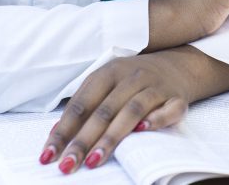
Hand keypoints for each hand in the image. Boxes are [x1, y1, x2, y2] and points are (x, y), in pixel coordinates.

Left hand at [40, 47, 228, 174]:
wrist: (180, 64)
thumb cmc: (134, 80)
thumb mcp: (108, 84)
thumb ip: (85, 105)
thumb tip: (56, 134)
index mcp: (109, 72)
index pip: (81, 104)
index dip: (64, 130)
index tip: (48, 156)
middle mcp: (131, 77)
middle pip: (104, 111)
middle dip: (83, 140)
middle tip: (67, 165)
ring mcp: (155, 86)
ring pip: (131, 111)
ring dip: (111, 137)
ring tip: (94, 160)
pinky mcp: (177, 98)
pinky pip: (168, 110)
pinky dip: (156, 120)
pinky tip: (141, 132)